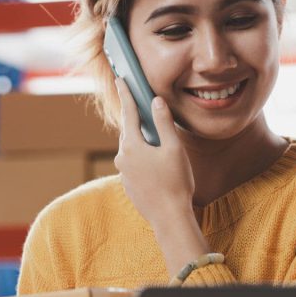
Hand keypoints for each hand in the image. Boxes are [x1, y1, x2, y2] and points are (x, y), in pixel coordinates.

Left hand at [114, 77, 194, 229]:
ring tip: (157, 141)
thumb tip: (156, 101)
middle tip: (142, 106)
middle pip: (130, 131)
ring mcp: (123, 172)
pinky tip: (156, 164)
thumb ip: (164, 122)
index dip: (126, 94)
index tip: (120, 79)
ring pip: (131, 148)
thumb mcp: (173, 148)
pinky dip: (142, 158)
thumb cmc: (175, 182)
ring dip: (142, 141)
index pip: (129, 112)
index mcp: (132, 145)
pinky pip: (133, 164)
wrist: (169, 217)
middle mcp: (123, 157)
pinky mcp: (128, 184)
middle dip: (136, 119)